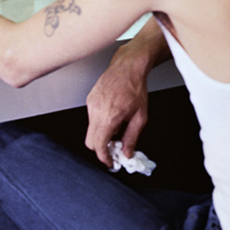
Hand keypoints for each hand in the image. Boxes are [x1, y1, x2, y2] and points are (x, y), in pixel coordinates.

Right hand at [84, 46, 149, 167]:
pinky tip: (112, 118)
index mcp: (109, 117)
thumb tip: (127, 153)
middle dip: (101, 149)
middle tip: (114, 150)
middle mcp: (96, 111)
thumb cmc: (135, 88)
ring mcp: (91, 105)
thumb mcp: (140, 117)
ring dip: (101, 135)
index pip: (99, 145)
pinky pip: (91, 118)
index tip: (111, 162)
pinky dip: (100, 124)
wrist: (127, 68)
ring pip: (90, 130)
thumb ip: (132, 138)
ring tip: (117, 130)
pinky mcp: (90, 100)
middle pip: (90, 141)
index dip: (104, 157)